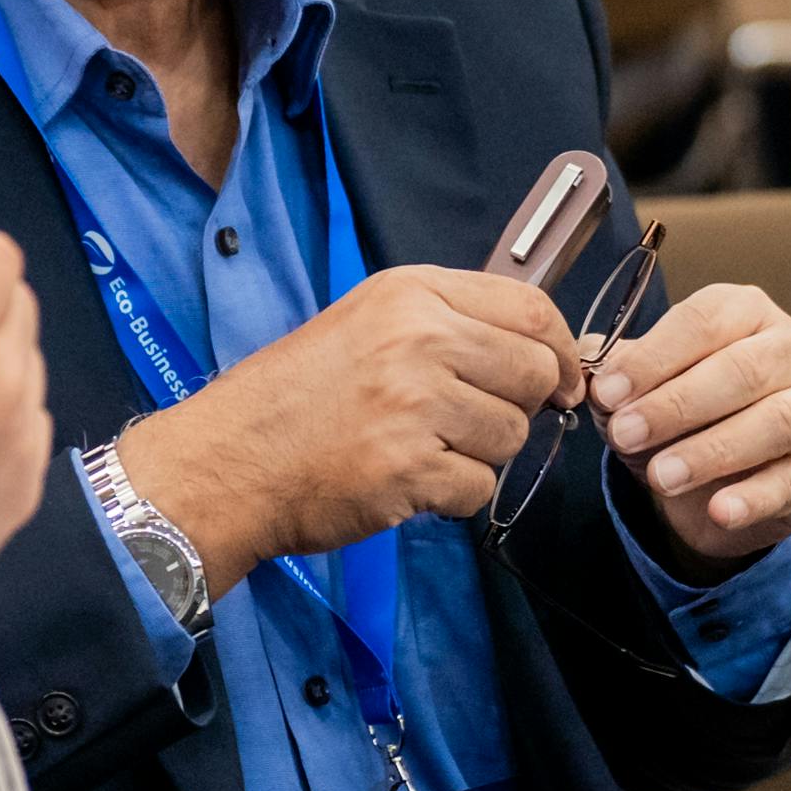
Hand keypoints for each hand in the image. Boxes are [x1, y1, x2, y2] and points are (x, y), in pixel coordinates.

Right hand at [107, 265, 576, 599]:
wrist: (228, 459)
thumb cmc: (296, 395)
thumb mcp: (365, 322)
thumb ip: (446, 323)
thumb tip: (538, 349)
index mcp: (410, 294)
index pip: (531, 308)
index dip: (560, 349)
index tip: (561, 378)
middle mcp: (418, 340)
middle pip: (534, 374)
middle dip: (516, 407)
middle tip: (466, 423)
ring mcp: (414, 406)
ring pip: (511, 436)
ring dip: (478, 454)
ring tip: (419, 449)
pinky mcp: (409, 469)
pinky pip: (479, 488)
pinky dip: (451, 496)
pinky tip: (406, 482)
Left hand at [593, 278, 790, 560]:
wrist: (730, 476)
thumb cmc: (687, 414)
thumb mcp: (646, 389)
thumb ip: (621, 377)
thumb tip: (592, 375)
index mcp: (747, 312)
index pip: (703, 322)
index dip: (653, 357)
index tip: (608, 392)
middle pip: (742, 370)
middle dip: (677, 404)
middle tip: (626, 434)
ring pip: (775, 423)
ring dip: (712, 451)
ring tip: (661, 476)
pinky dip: (755, 498)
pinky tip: (719, 510)